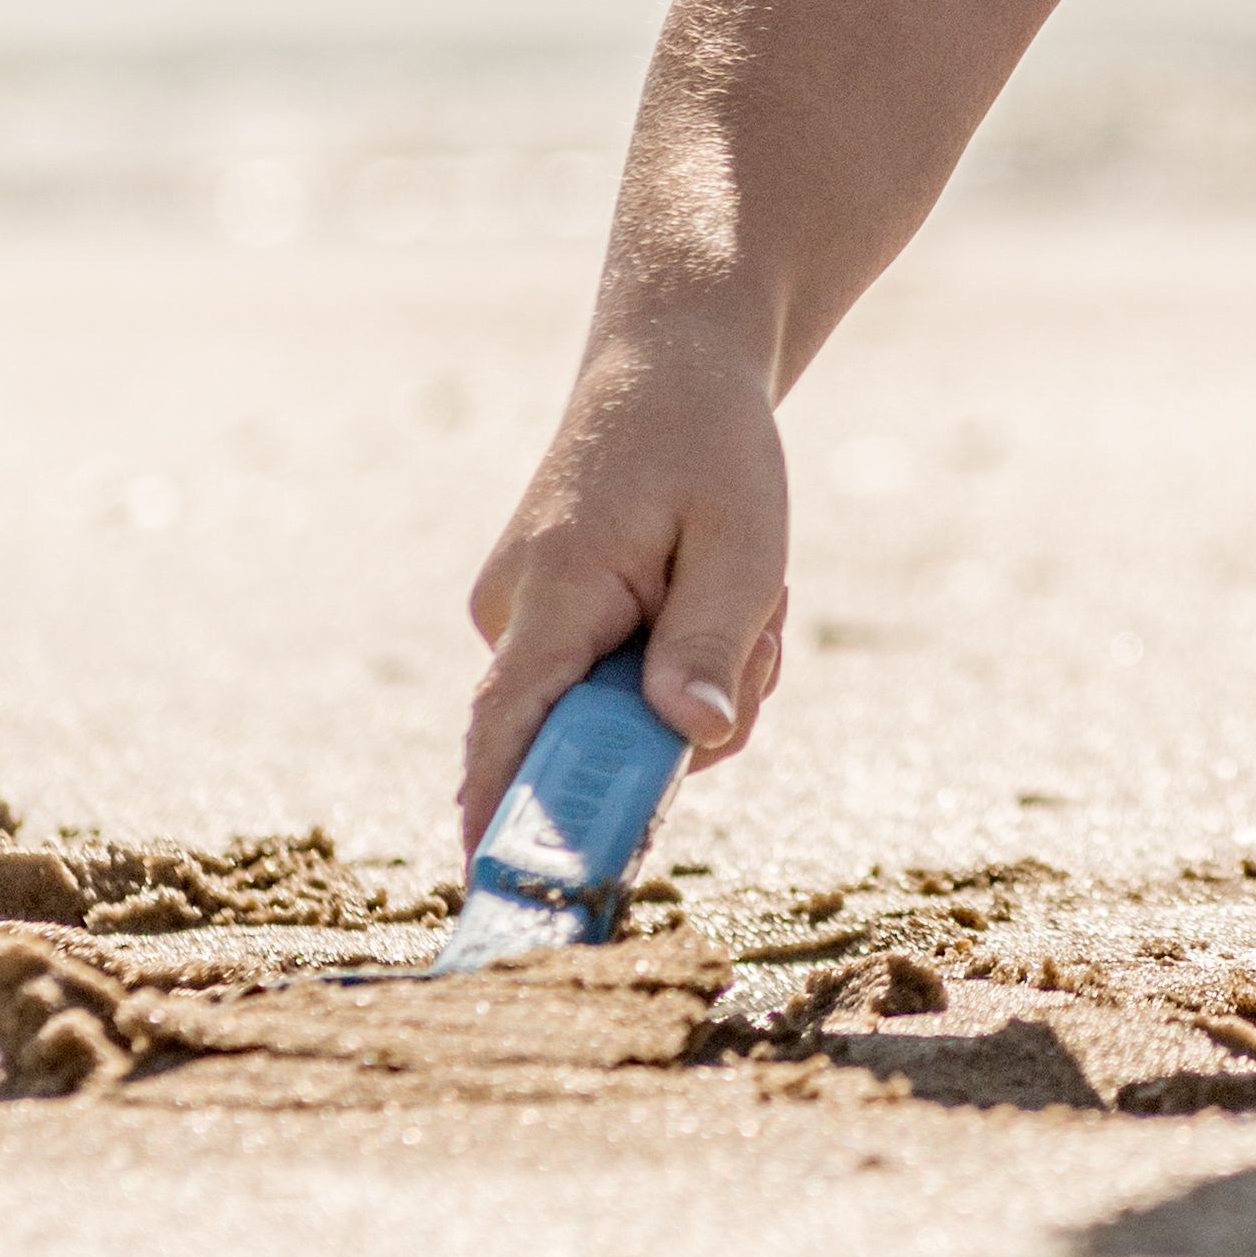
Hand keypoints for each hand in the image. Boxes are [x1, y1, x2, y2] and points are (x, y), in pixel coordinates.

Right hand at [459, 318, 794, 847]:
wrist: (669, 364)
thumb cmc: (709, 443)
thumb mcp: (742, 542)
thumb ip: (709, 645)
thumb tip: (690, 741)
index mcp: (555, 590)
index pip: (510, 728)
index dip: (503, 816)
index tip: (498, 892)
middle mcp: (514, 613)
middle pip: (596, 739)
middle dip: (693, 716)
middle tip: (757, 626)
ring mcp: (523, 619)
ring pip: (619, 717)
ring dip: (697, 679)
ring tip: (735, 589)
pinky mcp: (546, 624)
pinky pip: (617, 688)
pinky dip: (676, 662)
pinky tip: (707, 593)